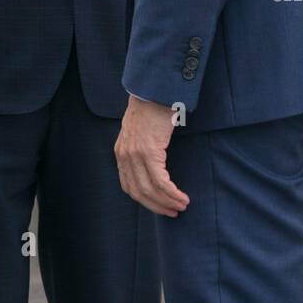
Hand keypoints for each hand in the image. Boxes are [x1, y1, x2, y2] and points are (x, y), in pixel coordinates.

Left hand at [114, 96, 189, 217]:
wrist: (154, 90)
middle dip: (156, 206)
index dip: (144, 200)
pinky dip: (172, 193)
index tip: (159, 206)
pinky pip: (160, 181)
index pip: (128, 185)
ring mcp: (135, 154)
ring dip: (167, 202)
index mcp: (120, 152)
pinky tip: (182, 197)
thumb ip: (140, 148)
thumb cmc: (151, 108)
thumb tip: (153, 166)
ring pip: (150, 190)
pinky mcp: (149, 152)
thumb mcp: (138, 131)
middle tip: (173, 212)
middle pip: (138, 192)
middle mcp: (124, 155)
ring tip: (182, 205)